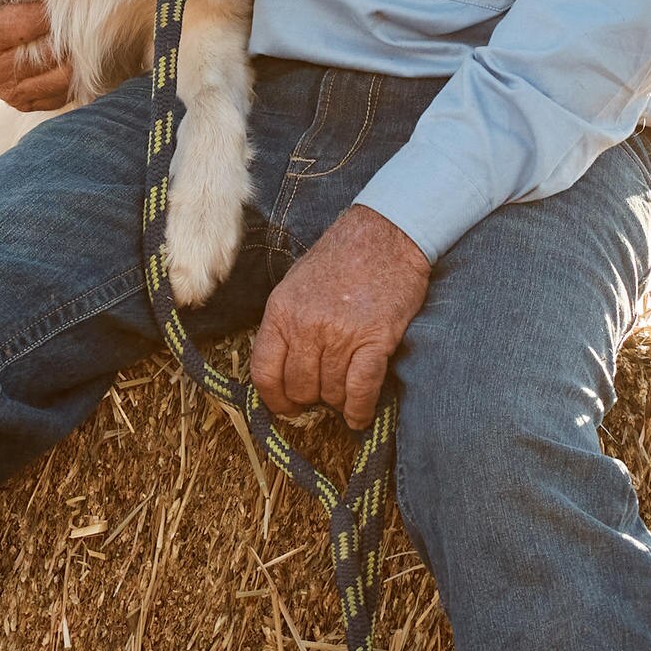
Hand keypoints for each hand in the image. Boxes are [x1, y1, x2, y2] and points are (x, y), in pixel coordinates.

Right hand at [0, 0, 73, 112]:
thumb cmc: (3, 0)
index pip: (36, 21)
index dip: (52, 9)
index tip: (53, 1)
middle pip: (51, 51)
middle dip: (65, 34)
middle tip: (68, 21)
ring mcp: (5, 90)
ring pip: (63, 76)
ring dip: (74, 56)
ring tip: (68, 39)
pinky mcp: (22, 104)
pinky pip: (62, 95)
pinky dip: (71, 78)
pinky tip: (62, 59)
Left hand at [252, 205, 430, 429]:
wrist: (386, 234)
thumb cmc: (341, 258)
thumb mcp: (295, 284)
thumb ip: (284, 324)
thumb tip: (281, 367)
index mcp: (281, 311)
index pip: (264, 371)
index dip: (273, 398)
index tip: (285, 406)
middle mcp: (306, 325)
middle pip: (299, 387)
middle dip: (310, 399)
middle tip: (322, 395)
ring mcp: (341, 334)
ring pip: (331, 391)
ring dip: (337, 401)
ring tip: (344, 395)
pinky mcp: (375, 340)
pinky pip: (361, 389)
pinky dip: (360, 410)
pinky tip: (359, 417)